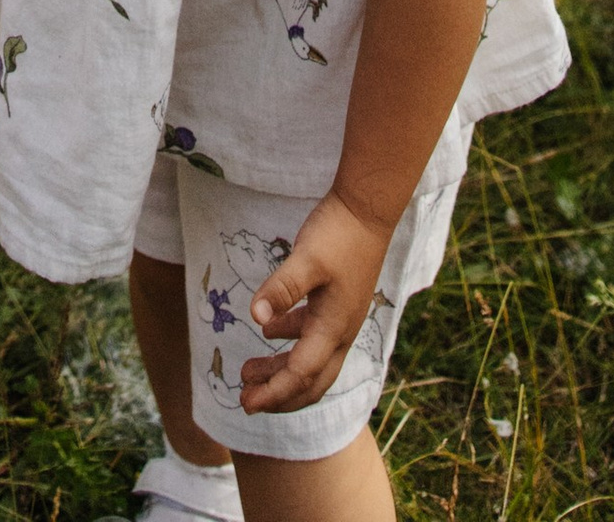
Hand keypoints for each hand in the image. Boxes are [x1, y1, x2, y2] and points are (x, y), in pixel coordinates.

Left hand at [241, 191, 395, 413]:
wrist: (367, 210)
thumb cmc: (338, 234)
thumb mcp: (306, 260)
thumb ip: (281, 290)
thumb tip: (255, 320)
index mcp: (332, 329)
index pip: (300, 375)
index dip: (273, 393)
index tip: (246, 403)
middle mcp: (340, 333)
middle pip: (310, 381)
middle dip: (278, 396)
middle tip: (245, 402)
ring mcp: (341, 319)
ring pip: (311, 360)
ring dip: (280, 371)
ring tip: (248, 372)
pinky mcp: (338, 303)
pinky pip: (313, 337)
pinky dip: (290, 342)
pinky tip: (269, 334)